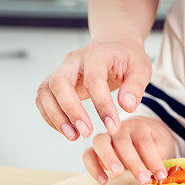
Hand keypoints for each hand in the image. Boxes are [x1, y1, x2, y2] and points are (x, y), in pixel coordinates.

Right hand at [35, 38, 150, 140]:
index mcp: (96, 54)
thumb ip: (136, 86)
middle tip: (86, 132)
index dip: (102, 105)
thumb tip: (127, 106)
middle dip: (70, 110)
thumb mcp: (141, 68)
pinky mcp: (56, 83)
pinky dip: (50, 116)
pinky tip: (67, 130)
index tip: (112, 126)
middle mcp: (73, 60)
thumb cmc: (127, 59)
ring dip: (56, 116)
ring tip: (74, 136)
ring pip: (46, 91)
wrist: (114, 48)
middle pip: (60, 83)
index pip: (93, 80)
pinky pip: (43, 99)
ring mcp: (61, 70)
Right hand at [83, 117, 174, 184]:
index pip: (145, 142)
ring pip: (100, 142)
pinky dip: (93, 168)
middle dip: (134, 162)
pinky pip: (88, 155)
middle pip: (122, 142)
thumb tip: (159, 174)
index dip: (154, 160)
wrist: (140, 135)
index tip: (161, 176)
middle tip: (143, 179)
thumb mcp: (160, 147)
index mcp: (138, 127)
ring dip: (109, 159)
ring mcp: (105, 138)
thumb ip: (158, 156)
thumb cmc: (152, 144)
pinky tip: (104, 181)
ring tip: (118, 174)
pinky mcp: (94, 149)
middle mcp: (119, 129)